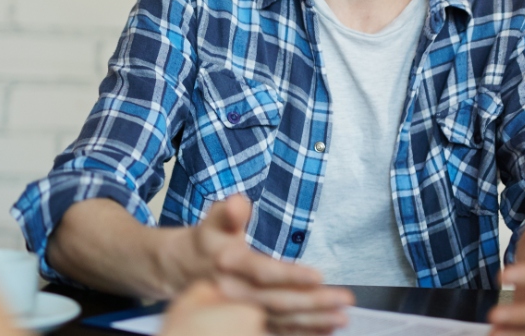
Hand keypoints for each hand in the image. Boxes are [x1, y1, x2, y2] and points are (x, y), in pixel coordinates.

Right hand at [165, 194, 353, 334]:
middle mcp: (234, 291)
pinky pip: (277, 331)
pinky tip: (326, 330)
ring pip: (280, 320)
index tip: (318, 276)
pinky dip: (302, 332)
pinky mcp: (246, 322)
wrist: (179, 269)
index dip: (290, 276)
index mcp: (229, 263)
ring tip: (342, 318)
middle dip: (313, 302)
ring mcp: (240, 310)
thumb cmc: (207, 241)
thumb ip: (228, 213)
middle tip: (345, 298)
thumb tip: (237, 202)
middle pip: (278, 300)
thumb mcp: (214, 221)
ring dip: (313, 321)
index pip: (263, 272)